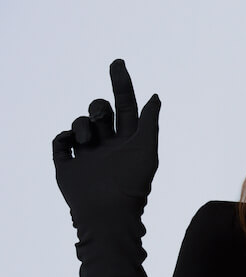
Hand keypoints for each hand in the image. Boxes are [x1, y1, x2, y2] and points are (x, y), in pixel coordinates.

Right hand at [52, 59, 160, 225]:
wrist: (108, 214)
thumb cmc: (133, 184)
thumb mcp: (147, 150)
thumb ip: (150, 123)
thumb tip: (155, 96)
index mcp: (129, 141)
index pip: (125, 106)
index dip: (122, 84)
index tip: (118, 62)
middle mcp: (108, 145)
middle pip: (100, 111)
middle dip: (99, 107)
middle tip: (102, 117)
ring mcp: (87, 154)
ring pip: (80, 123)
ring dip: (83, 125)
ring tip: (87, 140)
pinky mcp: (67, 164)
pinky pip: (59, 140)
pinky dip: (64, 137)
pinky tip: (72, 144)